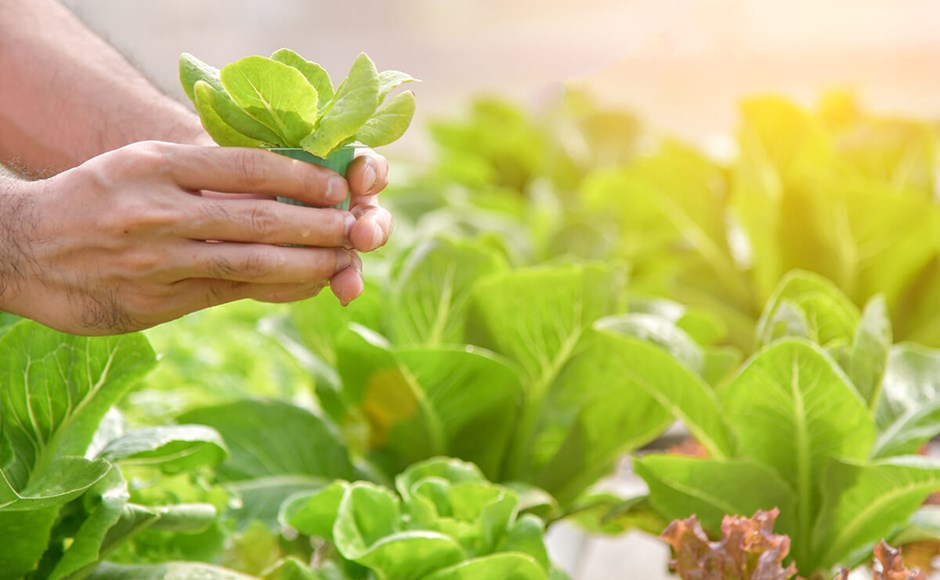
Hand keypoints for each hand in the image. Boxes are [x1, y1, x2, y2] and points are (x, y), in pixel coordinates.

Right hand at [0, 141, 390, 334]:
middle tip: (357, 226)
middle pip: (259, 217)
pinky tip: (307, 284)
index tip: (338, 186)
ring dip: (307, 262)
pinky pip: (232, 294)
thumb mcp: (141, 165)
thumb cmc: (95, 198)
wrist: (24, 249)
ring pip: (251, 262)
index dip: (302, 178)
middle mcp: (159, 211)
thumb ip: (204, 175)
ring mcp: (158, 261)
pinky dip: (276, 289)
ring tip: (343, 259)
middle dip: (318, 225)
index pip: (247, 168)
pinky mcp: (158, 303)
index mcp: (158, 166)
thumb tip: (281, 184)